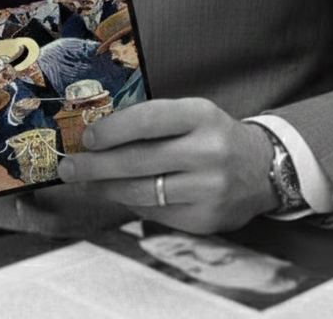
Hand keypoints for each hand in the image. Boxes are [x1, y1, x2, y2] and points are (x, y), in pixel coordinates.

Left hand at [56, 98, 276, 233]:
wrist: (263, 168)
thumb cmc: (214, 136)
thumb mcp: (192, 114)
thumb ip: (153, 122)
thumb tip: (98, 135)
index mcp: (201, 116)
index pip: (149, 120)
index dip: (113, 129)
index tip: (86, 137)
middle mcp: (208, 151)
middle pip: (139, 160)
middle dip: (96, 165)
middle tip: (69, 167)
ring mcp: (209, 189)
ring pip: (143, 191)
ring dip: (107, 188)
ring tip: (86, 182)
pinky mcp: (207, 219)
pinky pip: (157, 213)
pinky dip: (131, 203)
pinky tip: (117, 194)